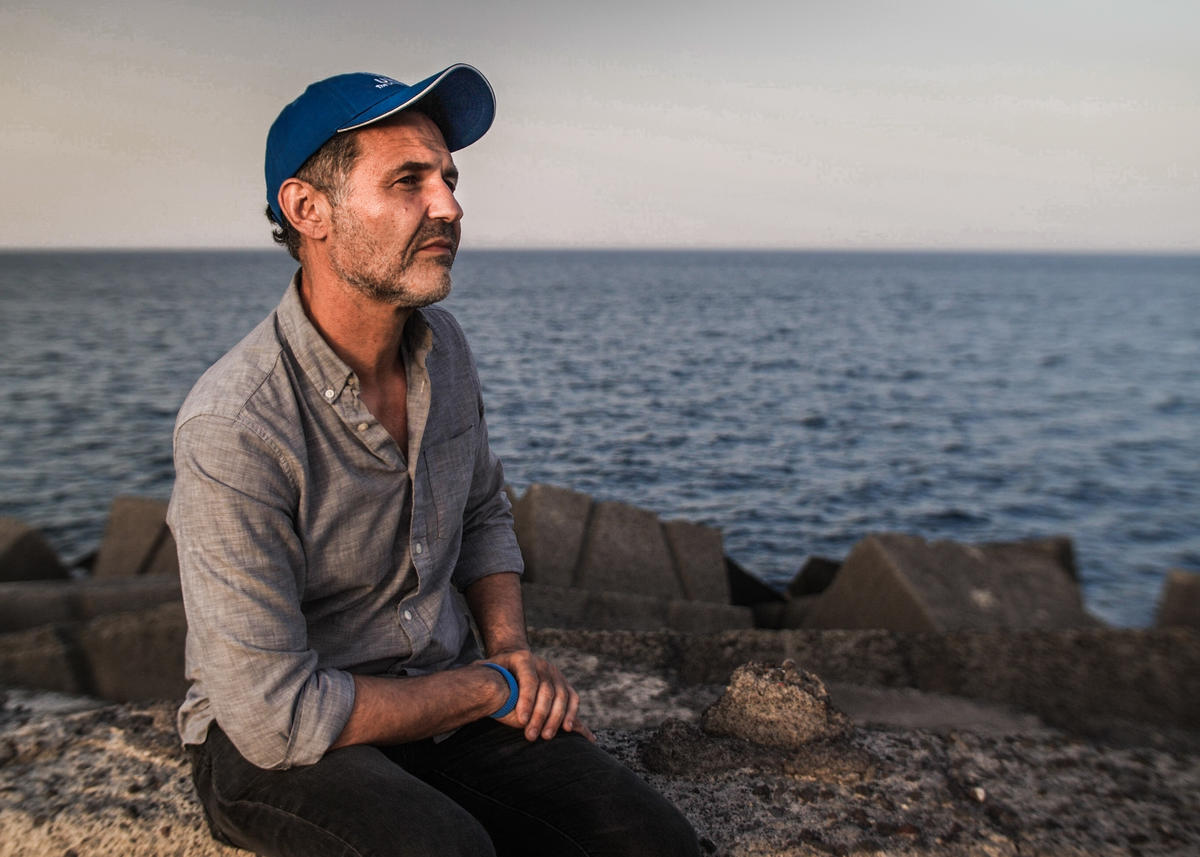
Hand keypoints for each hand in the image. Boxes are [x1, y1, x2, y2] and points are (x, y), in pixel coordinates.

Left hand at [480, 649, 594, 742]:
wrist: (515, 663)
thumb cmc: (498, 672)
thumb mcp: (488, 669)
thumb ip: (481, 676)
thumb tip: (473, 686)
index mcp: (523, 658)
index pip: (528, 679)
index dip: (526, 699)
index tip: (520, 720)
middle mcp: (543, 664)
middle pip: (547, 690)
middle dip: (539, 715)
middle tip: (530, 735)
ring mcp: (556, 673)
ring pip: (561, 695)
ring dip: (555, 718)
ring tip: (545, 736)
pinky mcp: (564, 684)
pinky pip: (573, 698)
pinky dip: (572, 713)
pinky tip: (567, 728)